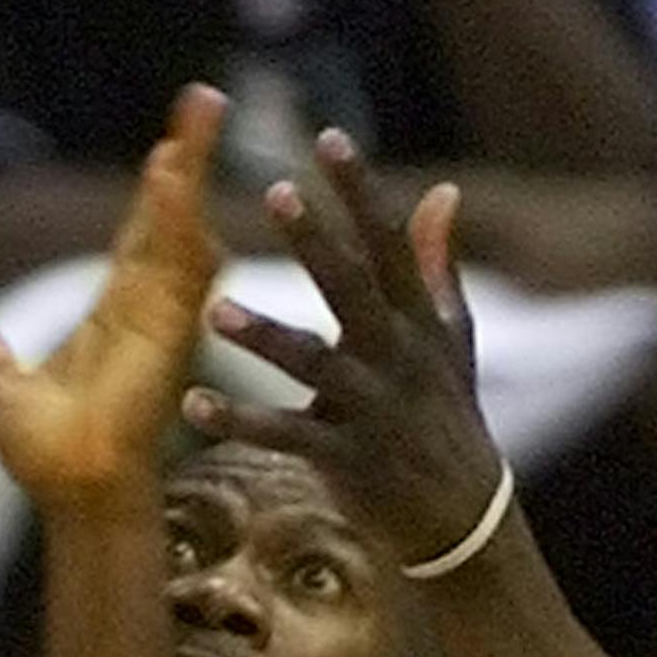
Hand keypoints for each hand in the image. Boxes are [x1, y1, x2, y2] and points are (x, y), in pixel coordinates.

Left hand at [0, 85, 223, 504]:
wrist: (71, 494)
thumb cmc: (47, 457)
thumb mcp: (4, 393)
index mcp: (113, 314)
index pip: (139, 235)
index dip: (155, 191)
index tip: (170, 146)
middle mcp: (145, 306)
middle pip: (169, 215)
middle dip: (187, 156)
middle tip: (206, 99)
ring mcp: (160, 315)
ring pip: (180, 228)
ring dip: (189, 171)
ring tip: (202, 111)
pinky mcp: (167, 332)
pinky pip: (177, 264)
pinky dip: (175, 219)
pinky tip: (175, 174)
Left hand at [181, 132, 507, 567]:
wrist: (464, 518)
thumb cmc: (447, 415)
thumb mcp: (453, 339)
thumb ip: (437, 265)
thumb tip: (442, 191)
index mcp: (418, 321)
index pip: (389, 243)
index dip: (361, 190)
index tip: (328, 138)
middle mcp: (397, 357)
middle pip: (353, 290)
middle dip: (316, 242)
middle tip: (274, 193)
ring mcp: (373, 410)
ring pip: (314, 366)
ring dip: (264, 338)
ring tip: (214, 310)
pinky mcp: (346, 459)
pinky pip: (286, 437)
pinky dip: (239, 422)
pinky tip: (192, 404)